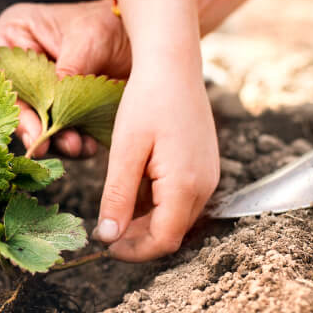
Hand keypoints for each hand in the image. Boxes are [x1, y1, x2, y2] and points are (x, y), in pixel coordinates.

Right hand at [0, 0, 129, 156]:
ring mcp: (41, 90)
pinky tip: (87, 146)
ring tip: (74, 144)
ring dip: (51, 139)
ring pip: (32, 124)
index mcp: (14, 36)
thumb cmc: (112, 23)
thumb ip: (67, 70)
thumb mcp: (87, 38)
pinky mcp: (62, 111)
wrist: (150, 41)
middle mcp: (21, 65)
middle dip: (25, 125)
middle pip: (4, 102)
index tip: (3, 115)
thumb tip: (53, 106)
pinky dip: (71, 143)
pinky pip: (58, 134)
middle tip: (41, 143)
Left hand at [92, 0, 218, 261]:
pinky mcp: (203, 162)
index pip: (162, 240)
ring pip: (176, 215)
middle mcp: (206, 185)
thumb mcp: (125, 151)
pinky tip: (132, 187)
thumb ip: (118, 198)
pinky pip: (181, 195)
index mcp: (187, 186)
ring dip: (146, 220)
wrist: (172, 61)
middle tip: (104, 232)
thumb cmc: (147, 100)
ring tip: (113, 211)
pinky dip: (156, 201)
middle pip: (172, 231)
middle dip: (138, 238)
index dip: (133, 251)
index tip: (103, 247)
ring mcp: (208, 173)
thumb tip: (108, 238)